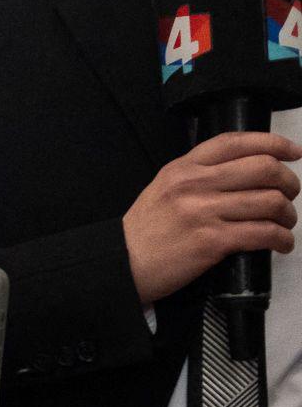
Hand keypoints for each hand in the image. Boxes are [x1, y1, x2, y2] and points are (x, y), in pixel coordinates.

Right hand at [123, 130, 301, 305]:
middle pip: (263, 169)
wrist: (121, 264)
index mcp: (182, 168)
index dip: (274, 143)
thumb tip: (243, 173)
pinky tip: (281, 244)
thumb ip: (197, 176)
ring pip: (270, 201)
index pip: (236, 143)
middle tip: (290, 194)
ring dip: (288, 214)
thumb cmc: (145, 231)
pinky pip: (264, 233)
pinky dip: (282, 239)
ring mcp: (203, 212)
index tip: (293, 152)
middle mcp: (194, 184)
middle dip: (289, 182)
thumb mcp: (163, 189)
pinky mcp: (212, 241)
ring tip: (284, 224)